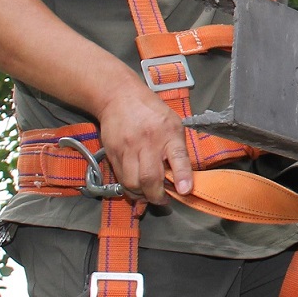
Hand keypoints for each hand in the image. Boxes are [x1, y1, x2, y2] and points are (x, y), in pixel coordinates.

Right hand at [95, 84, 194, 203]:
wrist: (119, 97)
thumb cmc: (151, 112)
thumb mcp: (173, 124)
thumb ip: (177, 149)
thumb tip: (182, 178)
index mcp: (168, 133)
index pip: (178, 156)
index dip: (182, 176)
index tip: (185, 190)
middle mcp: (148, 142)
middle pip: (149, 177)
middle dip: (157, 196)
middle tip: (163, 199)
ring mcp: (128, 148)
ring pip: (132, 183)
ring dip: (141, 195)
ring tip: (148, 194)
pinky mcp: (113, 153)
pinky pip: (121, 178)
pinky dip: (130, 188)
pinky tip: (136, 187)